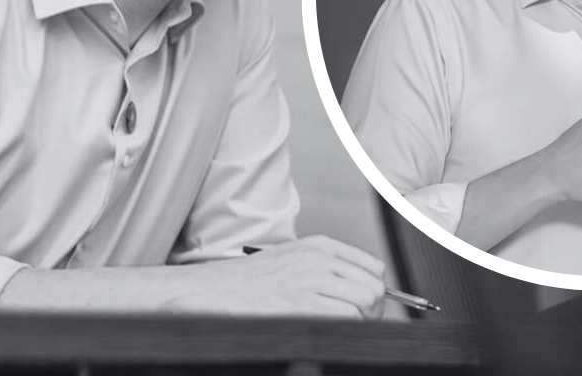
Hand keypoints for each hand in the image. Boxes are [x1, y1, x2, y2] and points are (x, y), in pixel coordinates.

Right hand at [165, 235, 385, 318]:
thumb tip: (357, 292)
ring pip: (364, 304)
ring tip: (339, 331)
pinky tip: (325, 334)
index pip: (373, 268)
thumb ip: (324, 268)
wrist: (208, 290)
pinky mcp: (301, 304)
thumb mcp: (290, 259)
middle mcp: (320, 259)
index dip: (373, 293)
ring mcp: (311, 280)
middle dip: (371, 312)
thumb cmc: (245, 281)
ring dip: (358, 323)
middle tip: (356, 326)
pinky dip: (343, 331)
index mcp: (320, 246)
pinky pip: (344, 319)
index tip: (365, 308)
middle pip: (374, 288)